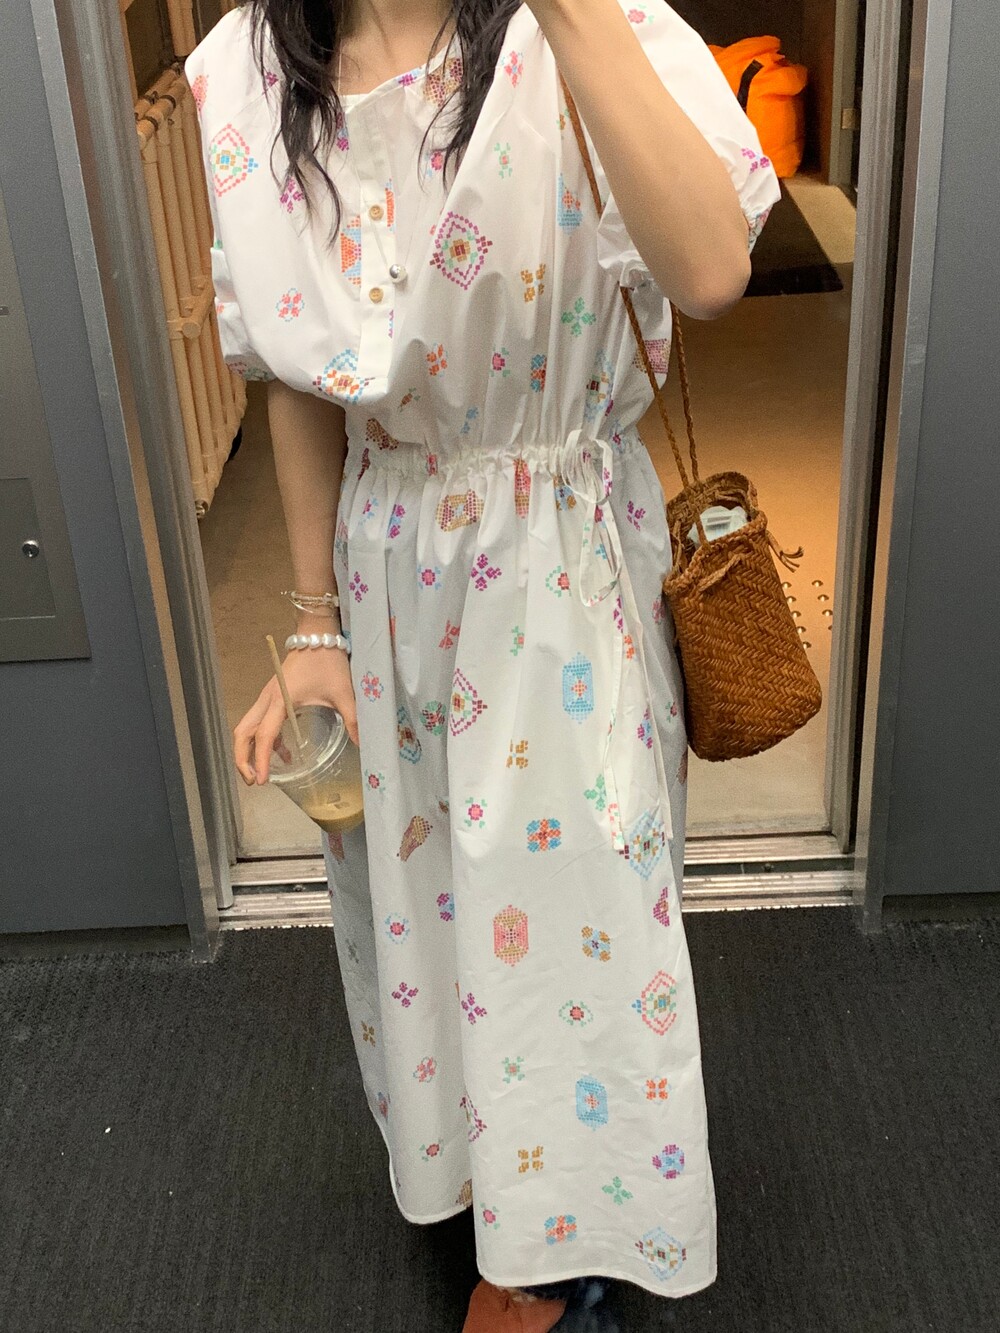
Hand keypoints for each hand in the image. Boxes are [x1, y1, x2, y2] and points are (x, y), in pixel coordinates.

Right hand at [233, 644, 358, 785]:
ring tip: (261, 774)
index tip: (262, 780)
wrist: (318, 635)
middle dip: (242, 758)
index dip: (261, 759)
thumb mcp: (342, 693)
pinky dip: (264, 740)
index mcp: (281, 700)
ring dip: (248, 750)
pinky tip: (284, 754)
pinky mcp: (272, 696)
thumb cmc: (328, 662)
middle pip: (243, 732)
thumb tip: (364, 745)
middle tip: (253, 781)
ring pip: (247, 727)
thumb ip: (352, 720)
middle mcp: (268, 699)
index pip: (265, 735)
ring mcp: (267, 697)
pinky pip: (259, 722)